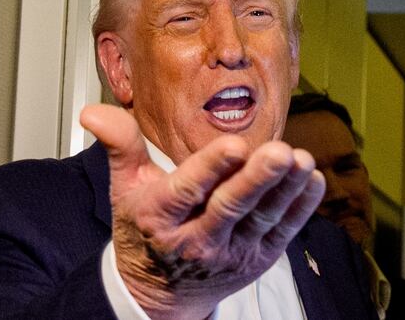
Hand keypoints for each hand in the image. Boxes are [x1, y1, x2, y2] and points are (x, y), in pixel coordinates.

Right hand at [80, 104, 324, 319]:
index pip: (186, 190)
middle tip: (280, 152)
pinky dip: (300, 209)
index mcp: (160, 217)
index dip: (211, 168)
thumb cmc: (143, 230)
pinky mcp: (255, 259)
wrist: (159, 292)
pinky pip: (281, 234)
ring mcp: (229, 253)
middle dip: (257, 179)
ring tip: (302, 161)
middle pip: (230, 207)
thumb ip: (120, 146)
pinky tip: (312, 181)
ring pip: (261, 219)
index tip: (234, 145)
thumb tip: (92, 112)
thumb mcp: (124, 189)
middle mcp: (195, 239)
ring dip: (285, 190)